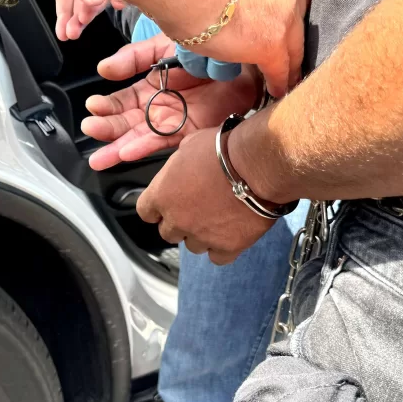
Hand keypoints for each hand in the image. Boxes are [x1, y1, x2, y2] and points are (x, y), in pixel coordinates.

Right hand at [81, 34, 259, 169]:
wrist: (248, 60)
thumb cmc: (209, 48)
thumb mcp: (164, 45)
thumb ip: (134, 57)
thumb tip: (103, 69)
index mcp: (152, 86)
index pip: (122, 101)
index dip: (106, 106)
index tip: (91, 107)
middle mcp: (161, 106)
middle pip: (127, 123)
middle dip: (107, 128)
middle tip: (91, 129)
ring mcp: (175, 121)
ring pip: (140, 137)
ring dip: (118, 146)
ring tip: (99, 156)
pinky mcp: (191, 133)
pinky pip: (163, 143)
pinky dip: (144, 149)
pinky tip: (127, 152)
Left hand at [136, 128, 274, 264]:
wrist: (256, 166)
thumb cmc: (224, 150)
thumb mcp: (190, 144)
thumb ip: (179, 163)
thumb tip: (182, 165)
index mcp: (162, 194)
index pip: (146, 212)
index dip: (156, 208)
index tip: (166, 204)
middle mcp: (177, 219)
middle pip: (168, 232)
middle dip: (179, 222)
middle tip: (196, 209)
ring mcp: (201, 236)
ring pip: (193, 246)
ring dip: (201, 235)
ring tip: (217, 219)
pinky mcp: (226, 247)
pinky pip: (217, 257)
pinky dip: (222, 248)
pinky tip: (230, 234)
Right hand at [159, 0, 315, 97]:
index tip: (275, 9)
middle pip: (299, 8)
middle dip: (290, 25)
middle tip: (282, 42)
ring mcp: (287, 10)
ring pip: (294, 40)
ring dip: (289, 57)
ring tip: (285, 73)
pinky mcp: (273, 41)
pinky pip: (282, 66)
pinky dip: (279, 80)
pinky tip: (276, 89)